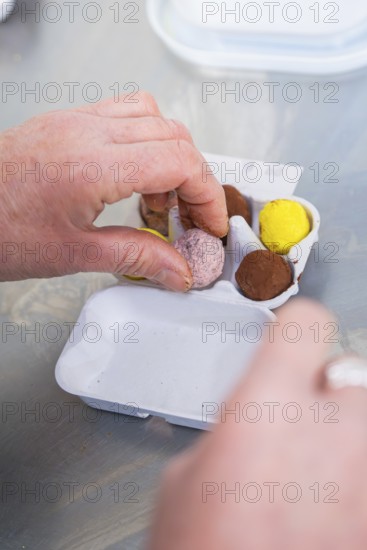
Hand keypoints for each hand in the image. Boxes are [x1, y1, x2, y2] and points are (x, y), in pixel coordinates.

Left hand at [0, 92, 227, 288]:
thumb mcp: (73, 254)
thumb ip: (136, 257)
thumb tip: (178, 269)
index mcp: (94, 164)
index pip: (180, 162)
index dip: (207, 195)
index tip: (210, 224)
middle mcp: (88, 131)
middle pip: (175, 136)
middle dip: (195, 180)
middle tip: (190, 219)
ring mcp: (77, 120)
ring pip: (154, 117)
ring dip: (172, 156)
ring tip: (160, 198)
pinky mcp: (68, 121)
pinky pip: (125, 112)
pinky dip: (146, 140)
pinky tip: (135, 173)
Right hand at [149, 299, 366, 549]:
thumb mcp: (187, 477)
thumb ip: (235, 429)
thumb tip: (258, 418)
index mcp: (265, 408)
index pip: (306, 324)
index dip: (297, 329)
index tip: (293, 338)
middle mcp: (329, 433)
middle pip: (353, 371)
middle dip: (329, 392)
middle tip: (304, 422)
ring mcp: (364, 474)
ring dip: (347, 436)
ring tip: (319, 471)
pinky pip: (366, 467)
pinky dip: (351, 475)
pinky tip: (328, 502)